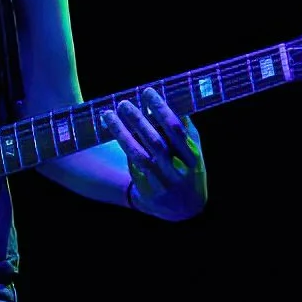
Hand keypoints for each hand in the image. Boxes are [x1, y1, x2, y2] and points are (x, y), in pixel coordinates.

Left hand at [103, 87, 206, 219]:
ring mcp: (163, 183)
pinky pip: (132, 167)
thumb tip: (174, 97)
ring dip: (122, 133)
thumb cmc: (187, 169)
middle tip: (123, 103)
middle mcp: (179, 171)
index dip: (162, 109)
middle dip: (138, 120)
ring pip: (140, 156)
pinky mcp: (148, 191)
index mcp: (193, 156)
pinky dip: (124, 148)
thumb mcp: (193, 150)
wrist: (185, 209)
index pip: (176, 129)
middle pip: (156, 142)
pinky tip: (113, 132)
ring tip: (108, 114)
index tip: (147, 92)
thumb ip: (185, 128)